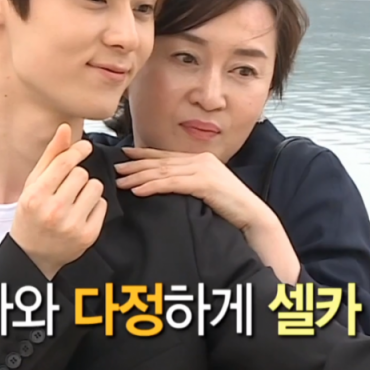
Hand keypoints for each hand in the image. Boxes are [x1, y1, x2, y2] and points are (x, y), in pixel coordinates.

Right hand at [9, 124, 107, 278]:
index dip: (78, 150)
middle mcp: (54, 211)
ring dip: (88, 189)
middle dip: (77, 176)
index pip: (64, 163)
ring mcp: (72, 225)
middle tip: (67, 188)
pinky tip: (81, 213)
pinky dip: (95, 206)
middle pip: (82, 174)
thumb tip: (66, 128)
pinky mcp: (88, 235)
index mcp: (36, 195)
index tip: (85, 147)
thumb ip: (51, 156)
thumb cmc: (31, 214)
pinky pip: (102, 205)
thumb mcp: (33, 184)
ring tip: (75, 199)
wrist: (32, 254)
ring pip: (95, 187)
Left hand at [115, 147, 264, 230]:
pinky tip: (138, 190)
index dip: (145, 154)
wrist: (252, 215)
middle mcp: (201, 160)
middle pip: (161, 162)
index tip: (125, 154)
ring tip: (121, 182)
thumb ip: (191, 183)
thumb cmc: (230, 207)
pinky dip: (153, 186)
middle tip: (116, 169)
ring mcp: (203, 170)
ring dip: (139, 177)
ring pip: (163, 172)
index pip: (167, 156)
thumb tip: (169, 185)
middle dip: (136, 165)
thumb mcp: (208, 190)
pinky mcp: (204, 183)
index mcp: (201, 160)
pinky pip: (172, 183)